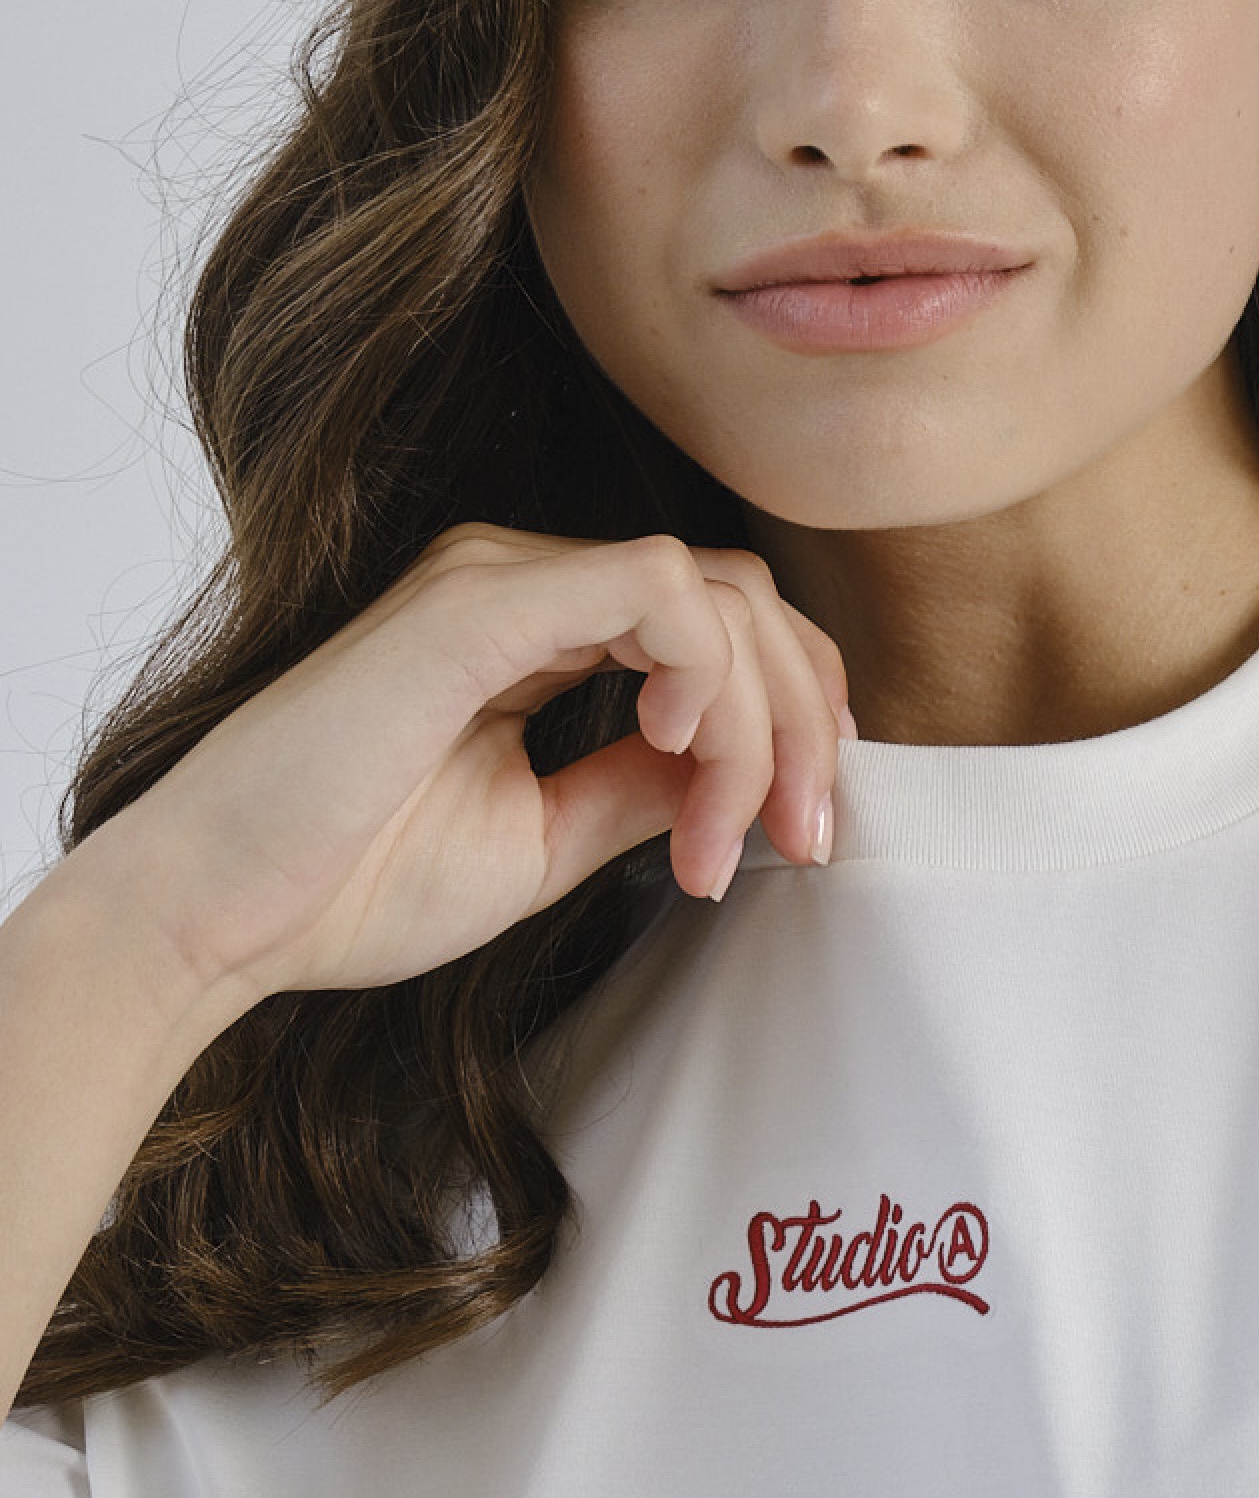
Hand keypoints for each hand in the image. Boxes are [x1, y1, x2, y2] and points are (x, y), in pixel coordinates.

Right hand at [63, 523, 851, 1018]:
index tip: (798, 839)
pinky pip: (656, 588)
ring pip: (720, 592)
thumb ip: (640, 790)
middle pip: (745, 600)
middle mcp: (524, 583)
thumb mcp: (543, 840)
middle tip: (804, 842)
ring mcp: (499, 581)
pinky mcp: (479, 606)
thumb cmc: (345, 885)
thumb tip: (745, 779)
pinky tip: (678, 746)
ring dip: (762, 724)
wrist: (214, 916)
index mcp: (536, 629)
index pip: (722, 629)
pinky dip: (705, 671)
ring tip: (719, 836)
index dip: (792, 724)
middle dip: (806, 727)